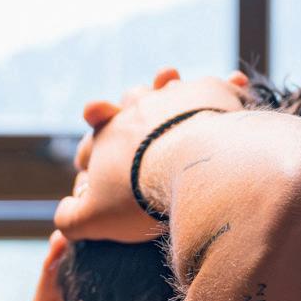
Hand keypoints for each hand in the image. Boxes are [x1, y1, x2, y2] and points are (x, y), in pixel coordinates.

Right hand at [53, 69, 249, 242]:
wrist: (189, 168)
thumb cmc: (138, 196)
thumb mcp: (93, 219)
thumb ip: (71, 218)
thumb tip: (64, 213)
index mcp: (107, 135)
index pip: (91, 142)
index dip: (89, 155)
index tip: (93, 167)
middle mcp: (137, 109)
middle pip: (127, 104)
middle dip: (127, 110)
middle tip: (132, 115)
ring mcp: (175, 97)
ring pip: (166, 86)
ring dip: (168, 87)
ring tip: (174, 85)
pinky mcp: (212, 93)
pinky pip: (219, 85)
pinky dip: (225, 85)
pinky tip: (236, 82)